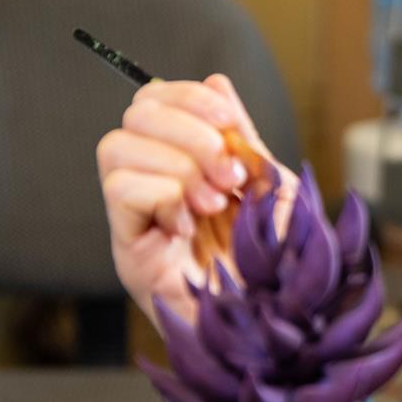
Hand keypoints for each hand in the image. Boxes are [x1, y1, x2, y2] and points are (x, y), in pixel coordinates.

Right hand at [96, 73, 296, 326]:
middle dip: (189, 131)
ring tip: (213, 201)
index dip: (189, 97)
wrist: (283, 320)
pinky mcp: (128, 250)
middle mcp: (153, 184)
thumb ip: (241, 136)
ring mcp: (136, 218)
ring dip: (178, 165)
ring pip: (117, 147)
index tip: (230, 123)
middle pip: (135, 114)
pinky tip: (190, 224)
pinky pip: (120, 191)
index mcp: (184, 164)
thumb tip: (216, 80)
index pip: (155, 101)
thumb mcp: (271, 185)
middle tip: (228, 173)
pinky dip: (163, 194)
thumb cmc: (282, 260)